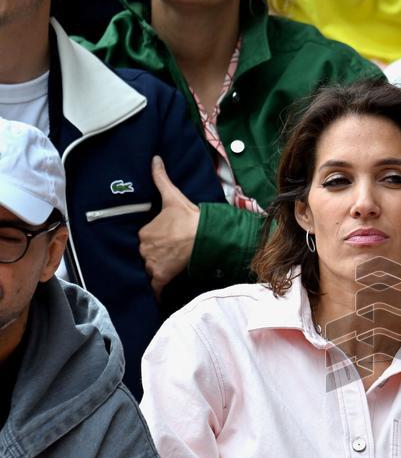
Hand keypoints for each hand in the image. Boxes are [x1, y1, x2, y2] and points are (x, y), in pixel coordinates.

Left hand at [139, 155, 200, 298]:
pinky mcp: (162, 276)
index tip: (151, 244)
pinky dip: (154, 293)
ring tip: (152, 277)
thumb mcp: (172, 196)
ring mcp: (152, 264)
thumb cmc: (188, 217)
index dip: (146, 243)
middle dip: (146, 258)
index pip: (139, 241)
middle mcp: (144, 249)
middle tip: (154, 260)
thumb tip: (155, 159)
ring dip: (149, 274)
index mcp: (144, 233)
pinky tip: (153, 298)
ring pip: (145, 271)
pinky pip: (154, 287)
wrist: (204, 234)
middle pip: (141, 257)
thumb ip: (160, 179)